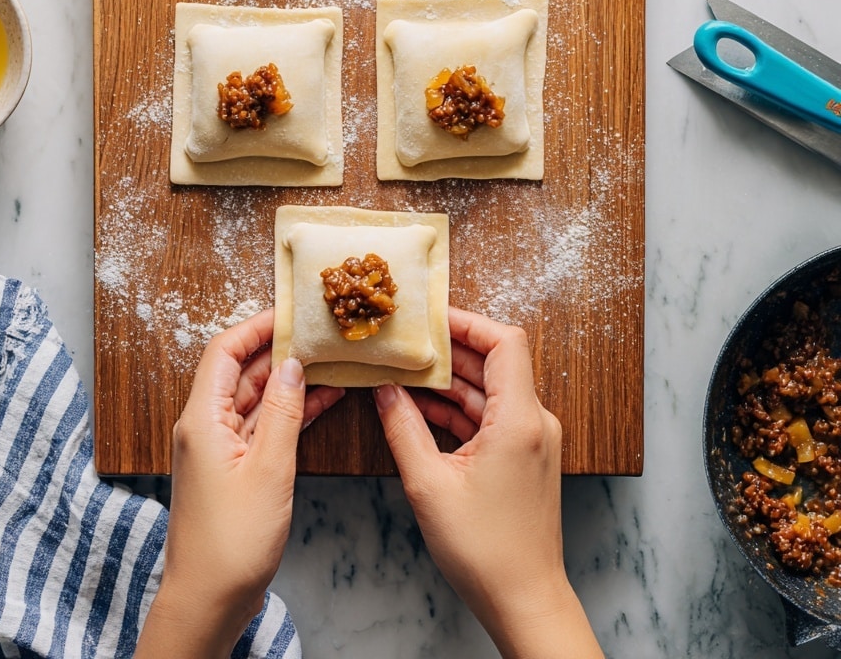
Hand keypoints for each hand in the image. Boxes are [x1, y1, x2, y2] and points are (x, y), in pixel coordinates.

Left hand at [135, 308, 343, 658]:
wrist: (208, 600)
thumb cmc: (231, 542)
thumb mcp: (268, 469)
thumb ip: (282, 411)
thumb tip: (293, 363)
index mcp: (202, 417)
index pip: (224, 349)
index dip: (256, 326)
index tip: (291, 312)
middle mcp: (205, 425)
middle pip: (240, 370)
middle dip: (278, 348)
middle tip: (318, 332)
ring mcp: (219, 447)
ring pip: (254, 397)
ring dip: (288, 379)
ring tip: (329, 358)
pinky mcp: (233, 468)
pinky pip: (261, 425)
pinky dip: (288, 411)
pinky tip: (323, 399)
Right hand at [373, 307, 602, 658]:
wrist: (524, 600)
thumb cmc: (484, 550)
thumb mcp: (429, 484)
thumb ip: (403, 428)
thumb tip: (383, 390)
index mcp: (520, 419)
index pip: (504, 341)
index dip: (467, 322)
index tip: (429, 318)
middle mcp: (534, 422)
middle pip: (495, 362)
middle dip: (449, 350)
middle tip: (407, 342)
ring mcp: (532, 440)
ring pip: (491, 391)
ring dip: (451, 382)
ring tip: (405, 374)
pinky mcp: (525, 457)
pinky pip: (493, 417)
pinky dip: (460, 410)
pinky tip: (422, 410)